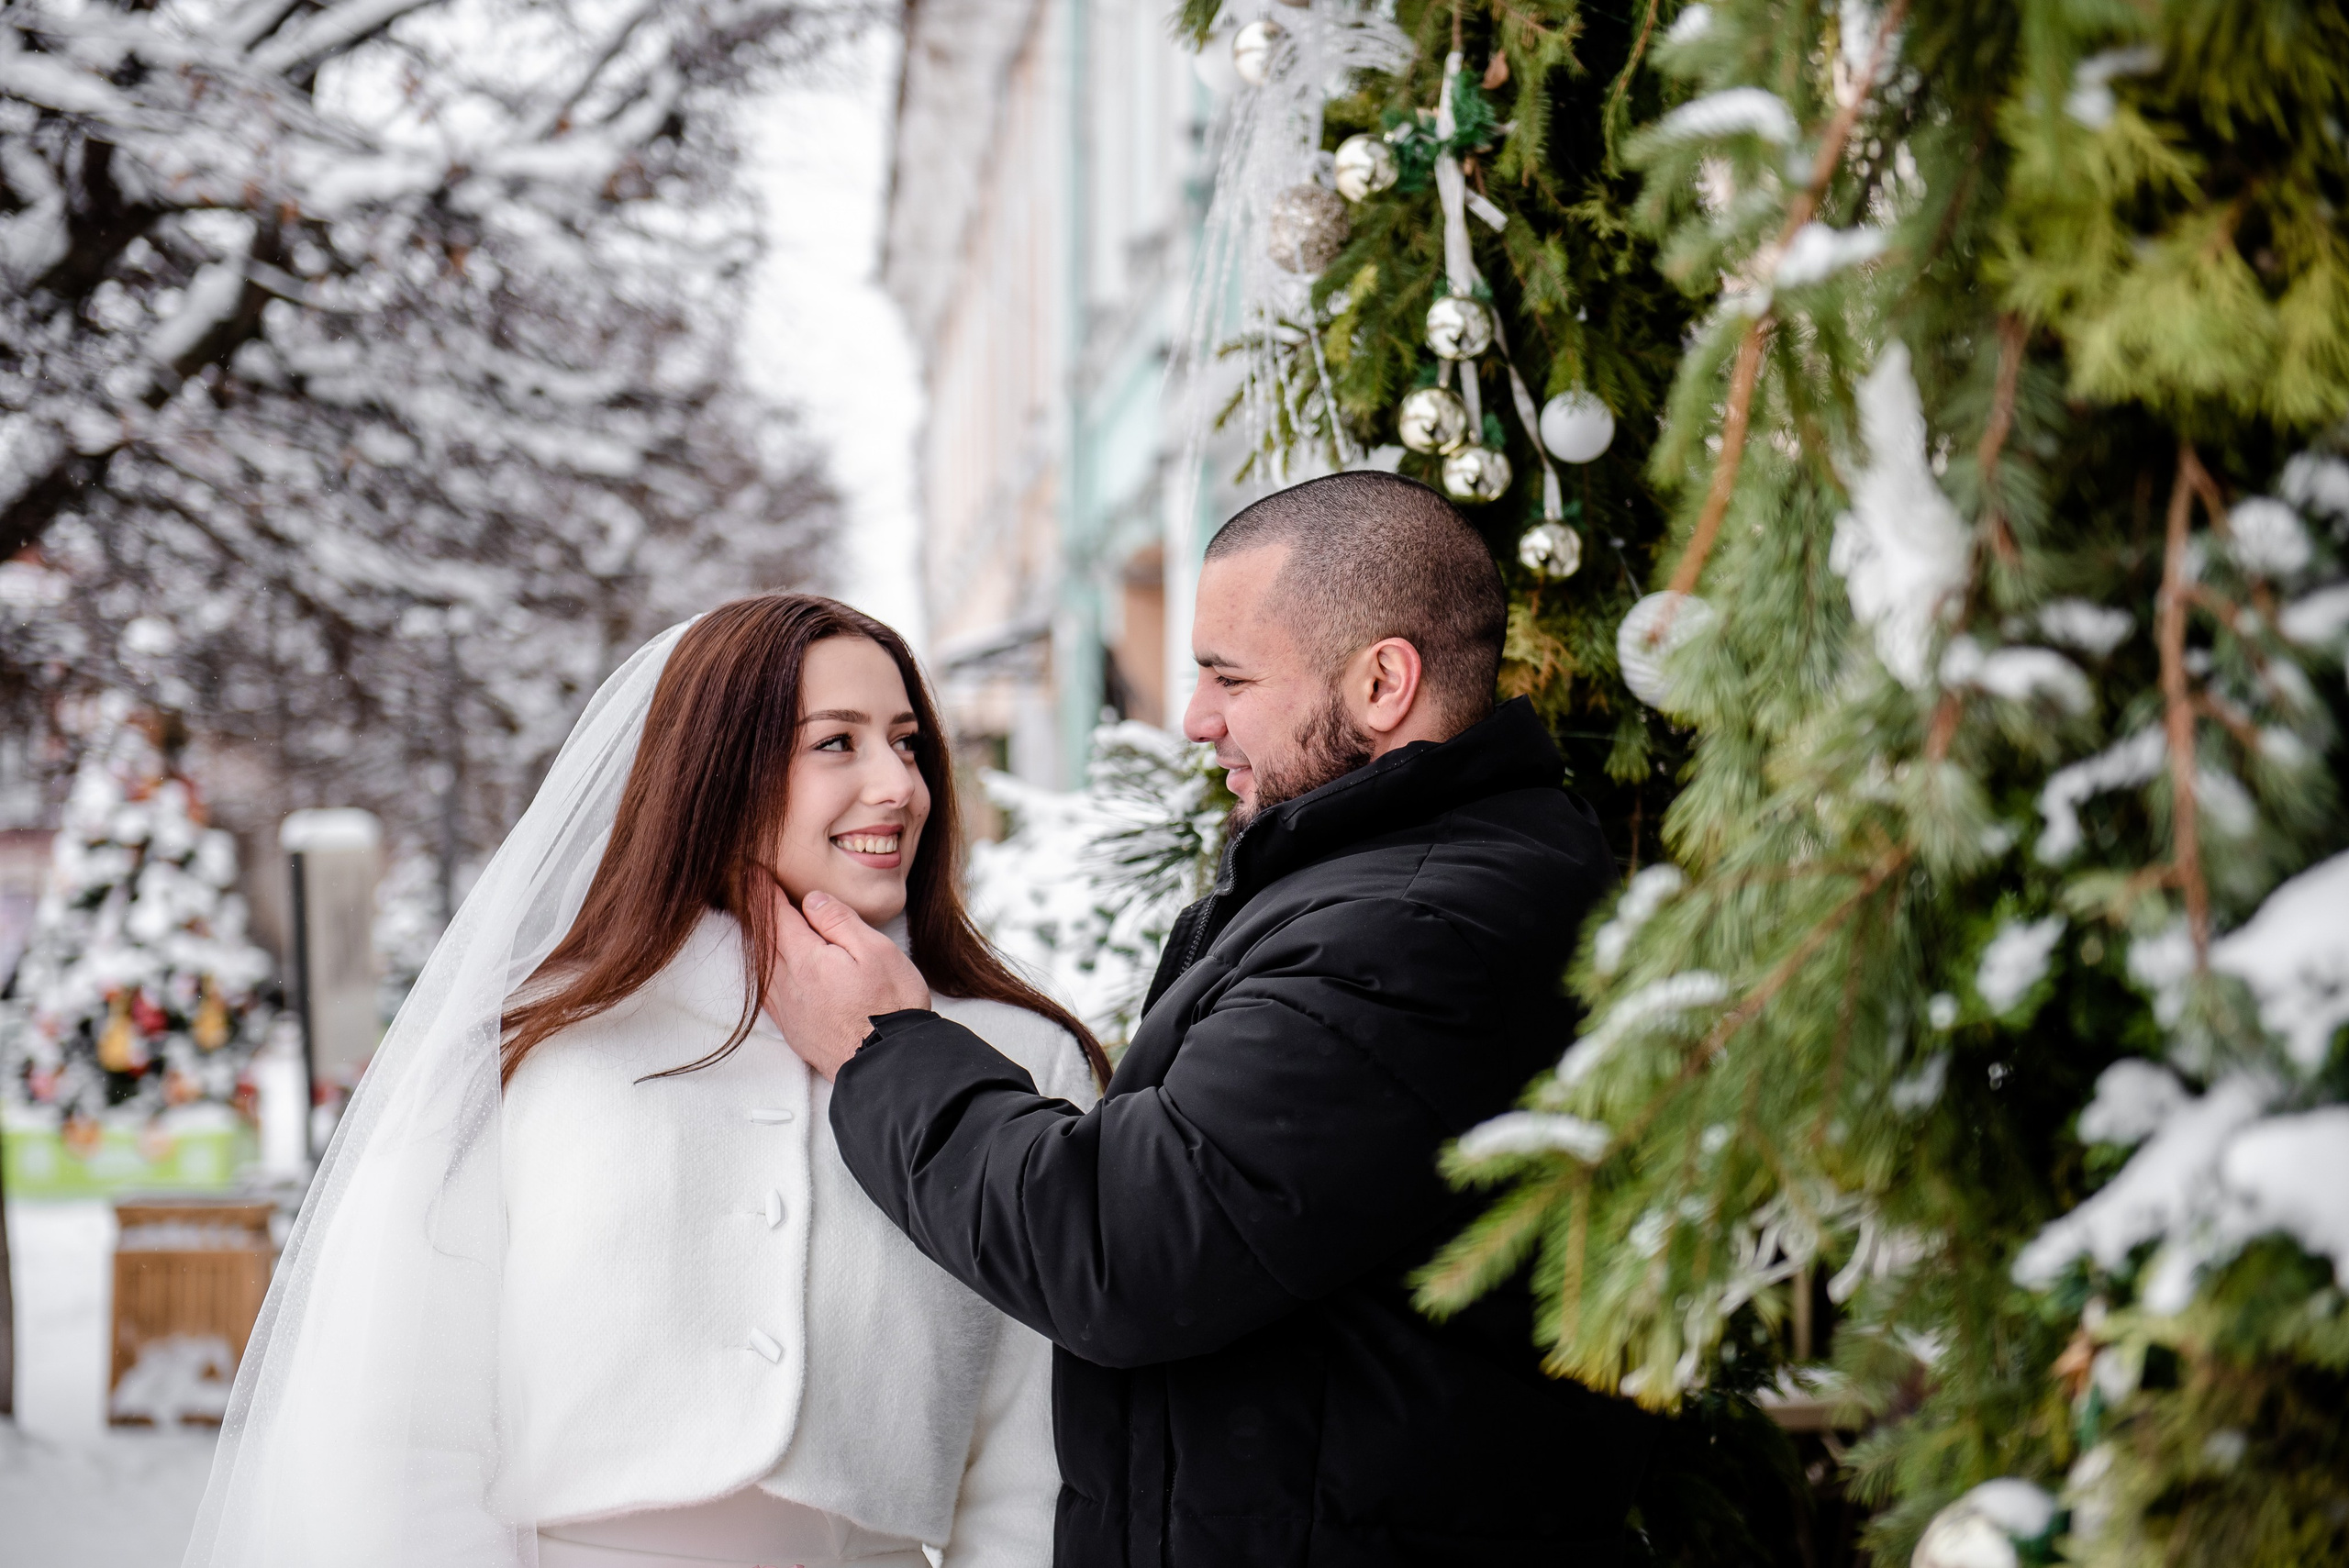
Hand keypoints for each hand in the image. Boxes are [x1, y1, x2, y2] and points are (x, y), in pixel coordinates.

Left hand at [763, 887, 931, 1079]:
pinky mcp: (794, 1029)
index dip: (762, 890)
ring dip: (753, 940)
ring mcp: (789, 1009)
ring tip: (750, 920)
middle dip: (751, 910)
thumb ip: (839, 923)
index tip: (751, 870)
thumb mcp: (876, 951)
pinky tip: (764, 968)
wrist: (890, 1065)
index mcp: (807, 960)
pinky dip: (760, 970)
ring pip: (761, 966)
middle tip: (741, 886)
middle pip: (762, 939)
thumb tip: (811, 900)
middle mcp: (789, 984)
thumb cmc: (891, 1007)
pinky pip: (766, 991)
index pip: (776, 916)